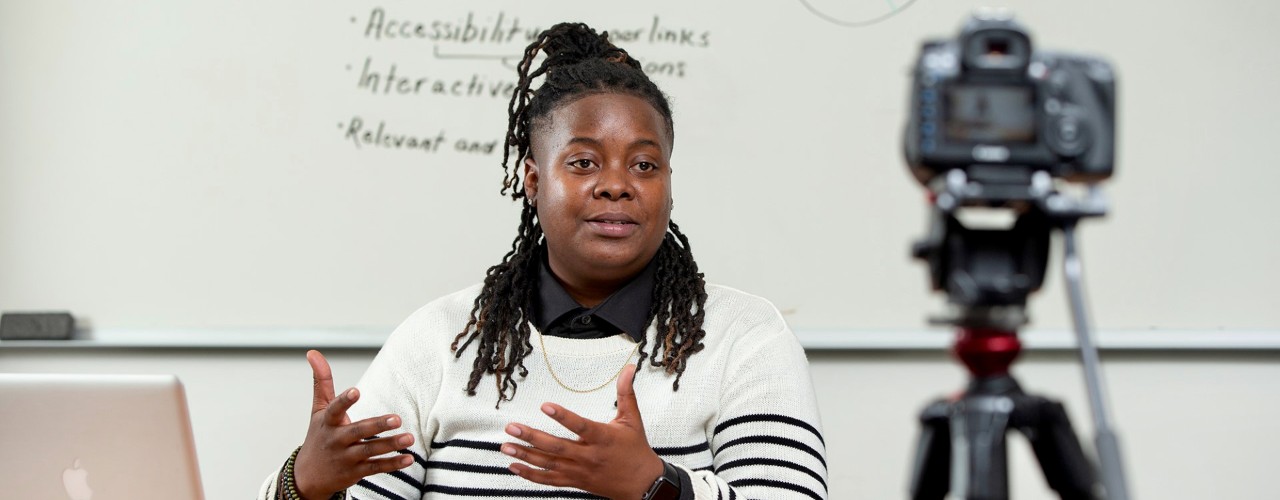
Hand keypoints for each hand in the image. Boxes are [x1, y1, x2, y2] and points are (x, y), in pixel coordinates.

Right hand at [293, 350, 415, 499]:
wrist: (308, 476)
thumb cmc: (319, 436)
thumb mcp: (318, 410)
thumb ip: (321, 382)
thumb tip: (313, 352)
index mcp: (328, 422)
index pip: (335, 409)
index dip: (345, 401)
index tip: (356, 391)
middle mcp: (337, 440)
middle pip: (358, 432)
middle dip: (376, 426)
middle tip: (397, 418)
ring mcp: (347, 458)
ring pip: (370, 451)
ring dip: (390, 445)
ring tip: (409, 438)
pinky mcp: (357, 472)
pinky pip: (376, 468)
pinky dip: (393, 464)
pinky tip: (409, 458)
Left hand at [503, 364, 664, 498]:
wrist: (642, 484)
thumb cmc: (636, 450)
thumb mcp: (632, 419)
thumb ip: (625, 393)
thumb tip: (629, 369)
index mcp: (603, 438)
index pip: (580, 426)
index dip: (563, 416)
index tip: (545, 406)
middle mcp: (589, 455)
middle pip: (556, 447)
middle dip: (532, 437)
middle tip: (512, 427)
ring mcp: (580, 470)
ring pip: (549, 464)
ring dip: (526, 455)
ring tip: (506, 446)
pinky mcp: (575, 481)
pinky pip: (550, 480)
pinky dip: (531, 475)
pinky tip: (514, 467)